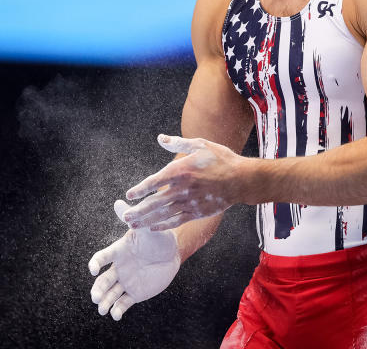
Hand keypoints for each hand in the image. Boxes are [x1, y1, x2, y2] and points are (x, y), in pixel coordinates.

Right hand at [88, 199, 180, 319]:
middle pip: (103, 280)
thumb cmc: (159, 238)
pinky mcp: (135, 293)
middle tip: (95, 298)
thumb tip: (118, 202)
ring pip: (110, 294)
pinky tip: (116, 315)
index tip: (93, 270)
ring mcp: (126, 281)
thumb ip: (134, 218)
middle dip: (98, 290)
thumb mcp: (147, 228)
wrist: (172, 254)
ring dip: (104, 302)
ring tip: (103, 310)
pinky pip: (123, 303)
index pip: (102, 257)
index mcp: (119, 252)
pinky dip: (117, 310)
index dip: (95, 263)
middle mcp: (119, 268)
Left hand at [122, 134, 245, 230]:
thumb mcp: (200, 145)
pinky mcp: (197, 212)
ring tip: (132, 225)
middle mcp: (182, 188)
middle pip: (155, 202)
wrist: (241, 179)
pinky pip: (176, 221)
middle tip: (125, 216)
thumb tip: (160, 138)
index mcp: (181, 170)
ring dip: (146, 220)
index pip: (154, 182)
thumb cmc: (221, 159)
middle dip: (138, 211)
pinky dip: (164, 225)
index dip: (140, 189)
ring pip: (163, 214)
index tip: (129, 195)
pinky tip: (153, 228)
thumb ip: (178, 143)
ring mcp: (189, 202)